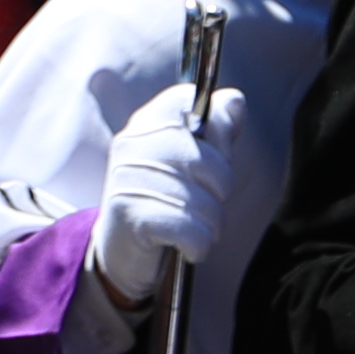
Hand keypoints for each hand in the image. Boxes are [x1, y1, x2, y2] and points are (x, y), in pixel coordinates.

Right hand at [91, 82, 248, 310]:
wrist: (118, 253)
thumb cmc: (160, 202)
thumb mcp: (184, 162)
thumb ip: (213, 131)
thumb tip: (236, 100)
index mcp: (146, 123)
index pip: (188, 100)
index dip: (215, 131)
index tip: (207, 157)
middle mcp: (134, 145)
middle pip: (211, 161)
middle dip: (217, 192)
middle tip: (199, 204)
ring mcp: (131, 180)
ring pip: (207, 203)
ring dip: (210, 226)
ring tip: (191, 228)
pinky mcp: (133, 216)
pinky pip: (194, 231)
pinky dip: (198, 245)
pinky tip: (186, 246)